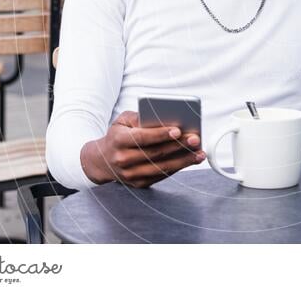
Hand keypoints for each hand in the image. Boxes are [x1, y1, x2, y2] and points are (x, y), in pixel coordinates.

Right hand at [80, 110, 205, 187]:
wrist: (102, 161)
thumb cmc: (117, 135)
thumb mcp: (122, 121)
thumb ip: (140, 116)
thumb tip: (162, 117)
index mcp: (118, 140)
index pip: (142, 138)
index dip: (160, 134)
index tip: (178, 130)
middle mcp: (122, 159)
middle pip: (155, 153)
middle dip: (178, 146)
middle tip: (195, 139)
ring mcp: (130, 175)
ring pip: (161, 167)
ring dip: (183, 160)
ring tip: (199, 153)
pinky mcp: (139, 184)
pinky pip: (161, 175)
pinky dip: (178, 168)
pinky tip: (190, 160)